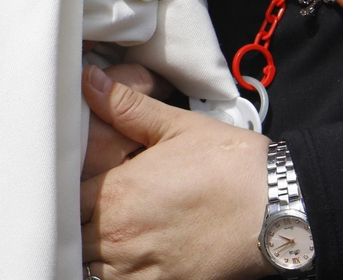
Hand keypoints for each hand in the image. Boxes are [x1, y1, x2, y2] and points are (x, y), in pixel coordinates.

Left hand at [79, 65, 270, 279]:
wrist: (277, 208)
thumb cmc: (229, 165)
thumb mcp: (176, 126)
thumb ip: (126, 107)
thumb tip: (89, 81)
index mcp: (116, 193)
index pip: (64, 196)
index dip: (65, 187)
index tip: (74, 180)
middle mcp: (119, 237)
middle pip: (71, 235)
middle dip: (75, 220)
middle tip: (89, 205)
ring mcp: (138, 269)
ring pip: (89, 266)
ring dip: (90, 250)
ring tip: (106, 231)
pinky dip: (115, 273)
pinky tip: (126, 256)